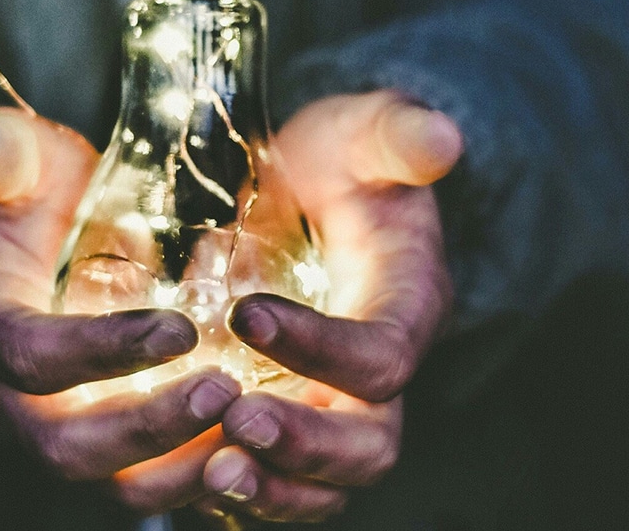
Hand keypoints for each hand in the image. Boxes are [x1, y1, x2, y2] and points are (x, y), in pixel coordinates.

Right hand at [0, 108, 242, 512]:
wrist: (36, 241)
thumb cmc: (31, 197)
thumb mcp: (15, 163)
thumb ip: (3, 154)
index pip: (31, 357)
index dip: (100, 352)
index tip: (180, 330)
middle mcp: (15, 398)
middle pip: (69, 447)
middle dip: (149, 430)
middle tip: (225, 392)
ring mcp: (65, 428)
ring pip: (116, 484)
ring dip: (185, 468)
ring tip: (255, 430)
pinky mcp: (111, 443)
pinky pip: (154, 481)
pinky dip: (205, 474)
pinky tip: (261, 446)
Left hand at [195, 91, 462, 523]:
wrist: (308, 191)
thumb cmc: (337, 163)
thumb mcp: (363, 133)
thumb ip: (396, 135)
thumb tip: (442, 138)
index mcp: (406, 308)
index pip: (381, 355)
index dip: (322, 348)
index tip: (246, 315)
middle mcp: (377, 375)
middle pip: (368, 444)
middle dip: (306, 444)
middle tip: (237, 422)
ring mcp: (334, 407)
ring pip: (324, 484)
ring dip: (272, 489)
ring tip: (212, 473)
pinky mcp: (291, 420)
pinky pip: (278, 483)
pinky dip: (241, 494)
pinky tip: (186, 478)